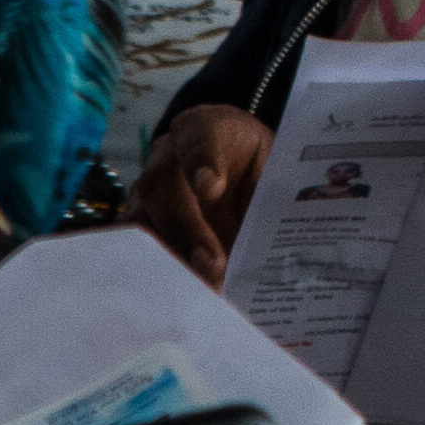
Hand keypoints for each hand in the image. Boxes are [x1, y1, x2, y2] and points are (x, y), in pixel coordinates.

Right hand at [141, 104, 271, 281]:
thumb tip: (286, 245)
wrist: (239, 172)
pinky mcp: (143, 226)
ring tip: (199, 287)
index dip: (202, 162)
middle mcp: (168, 156)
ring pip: (143, 218)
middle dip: (186, 226)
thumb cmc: (257, 168)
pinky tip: (182, 295)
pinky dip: (159, 271)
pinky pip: (138, 248)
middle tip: (211, 263)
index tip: (211, 188)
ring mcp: (148, 191)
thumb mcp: (274, 171)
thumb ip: (273, 196)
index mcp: (207, 129)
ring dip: (170, 255)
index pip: (201, 137)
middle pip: (162, 184)